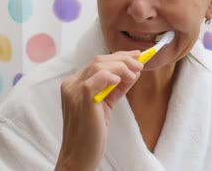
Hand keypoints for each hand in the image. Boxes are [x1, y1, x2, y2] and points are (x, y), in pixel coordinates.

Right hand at [55, 50, 141, 170]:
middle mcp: (71, 85)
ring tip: (135, 73)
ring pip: (99, 65)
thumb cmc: (91, 133)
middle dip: (123, 59)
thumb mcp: (105, 105)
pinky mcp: (82, 99)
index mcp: (74, 84)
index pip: (97, 63)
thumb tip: (133, 71)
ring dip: (122, 66)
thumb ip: (116, 88)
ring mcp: (74, 91)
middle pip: (98, 61)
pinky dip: (111, 75)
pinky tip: (122, 80)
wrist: (80, 156)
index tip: (136, 56)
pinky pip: (98, 78)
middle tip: (140, 64)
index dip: (118, 57)